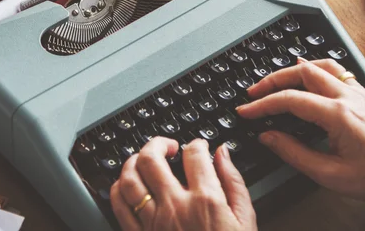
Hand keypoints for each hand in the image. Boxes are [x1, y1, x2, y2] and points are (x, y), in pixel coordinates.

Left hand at [110, 137, 256, 230]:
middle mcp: (175, 207)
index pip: (193, 154)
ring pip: (129, 178)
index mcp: (206, 201)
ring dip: (134, 161)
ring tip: (145, 160)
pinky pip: (119, 206)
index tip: (198, 147)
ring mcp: (154, 223)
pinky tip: (129, 184)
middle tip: (168, 146)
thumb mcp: (245, 221)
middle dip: (157, 143)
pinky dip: (119, 188)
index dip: (196, 143)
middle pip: (151, 158)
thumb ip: (233, 182)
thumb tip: (222, 154)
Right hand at [236, 58, 364, 199]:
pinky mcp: (361, 93)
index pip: (290, 100)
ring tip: (274, 81)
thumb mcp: (327, 173)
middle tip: (254, 92)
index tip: (246, 111)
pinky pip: (335, 69)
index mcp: (338, 115)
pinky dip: (314, 67)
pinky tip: (304, 72)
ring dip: (292, 70)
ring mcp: (356, 91)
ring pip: (318, 65)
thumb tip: (267, 136)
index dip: (263, 104)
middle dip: (272, 80)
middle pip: (301, 72)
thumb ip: (293, 152)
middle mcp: (347, 97)